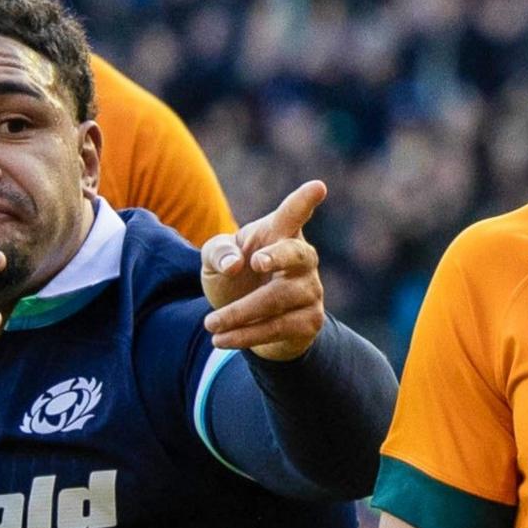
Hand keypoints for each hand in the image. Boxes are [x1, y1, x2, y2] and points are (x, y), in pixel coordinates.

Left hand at [202, 180, 328, 359]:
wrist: (247, 321)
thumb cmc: (234, 276)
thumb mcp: (215, 260)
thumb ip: (218, 252)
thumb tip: (234, 265)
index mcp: (280, 233)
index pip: (294, 213)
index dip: (305, 200)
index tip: (318, 187)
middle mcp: (302, 258)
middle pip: (297, 253)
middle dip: (278, 255)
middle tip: (255, 262)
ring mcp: (310, 289)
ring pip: (277, 299)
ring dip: (239, 313)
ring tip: (210, 324)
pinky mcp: (309, 321)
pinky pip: (277, 328)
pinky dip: (245, 335)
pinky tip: (221, 340)